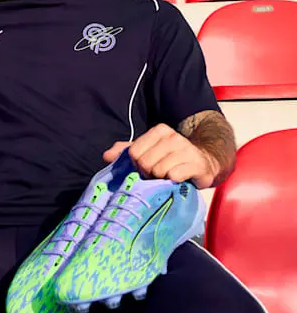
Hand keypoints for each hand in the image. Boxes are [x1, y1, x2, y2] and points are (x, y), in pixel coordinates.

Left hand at [103, 123, 219, 188]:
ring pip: (158, 170)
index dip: (137, 165)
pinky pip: (174, 176)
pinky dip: (173, 181)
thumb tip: (106, 156)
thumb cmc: (171, 158)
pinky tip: (178, 179)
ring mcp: (186, 150)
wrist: (205, 162)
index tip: (146, 167)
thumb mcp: (148, 151)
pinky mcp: (197, 164)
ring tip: (168, 176)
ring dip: (160, 179)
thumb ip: (125, 151)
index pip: (134, 153)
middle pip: (145, 163)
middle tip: (157, 174)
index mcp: (159, 131)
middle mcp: (173, 137)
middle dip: (148, 173)